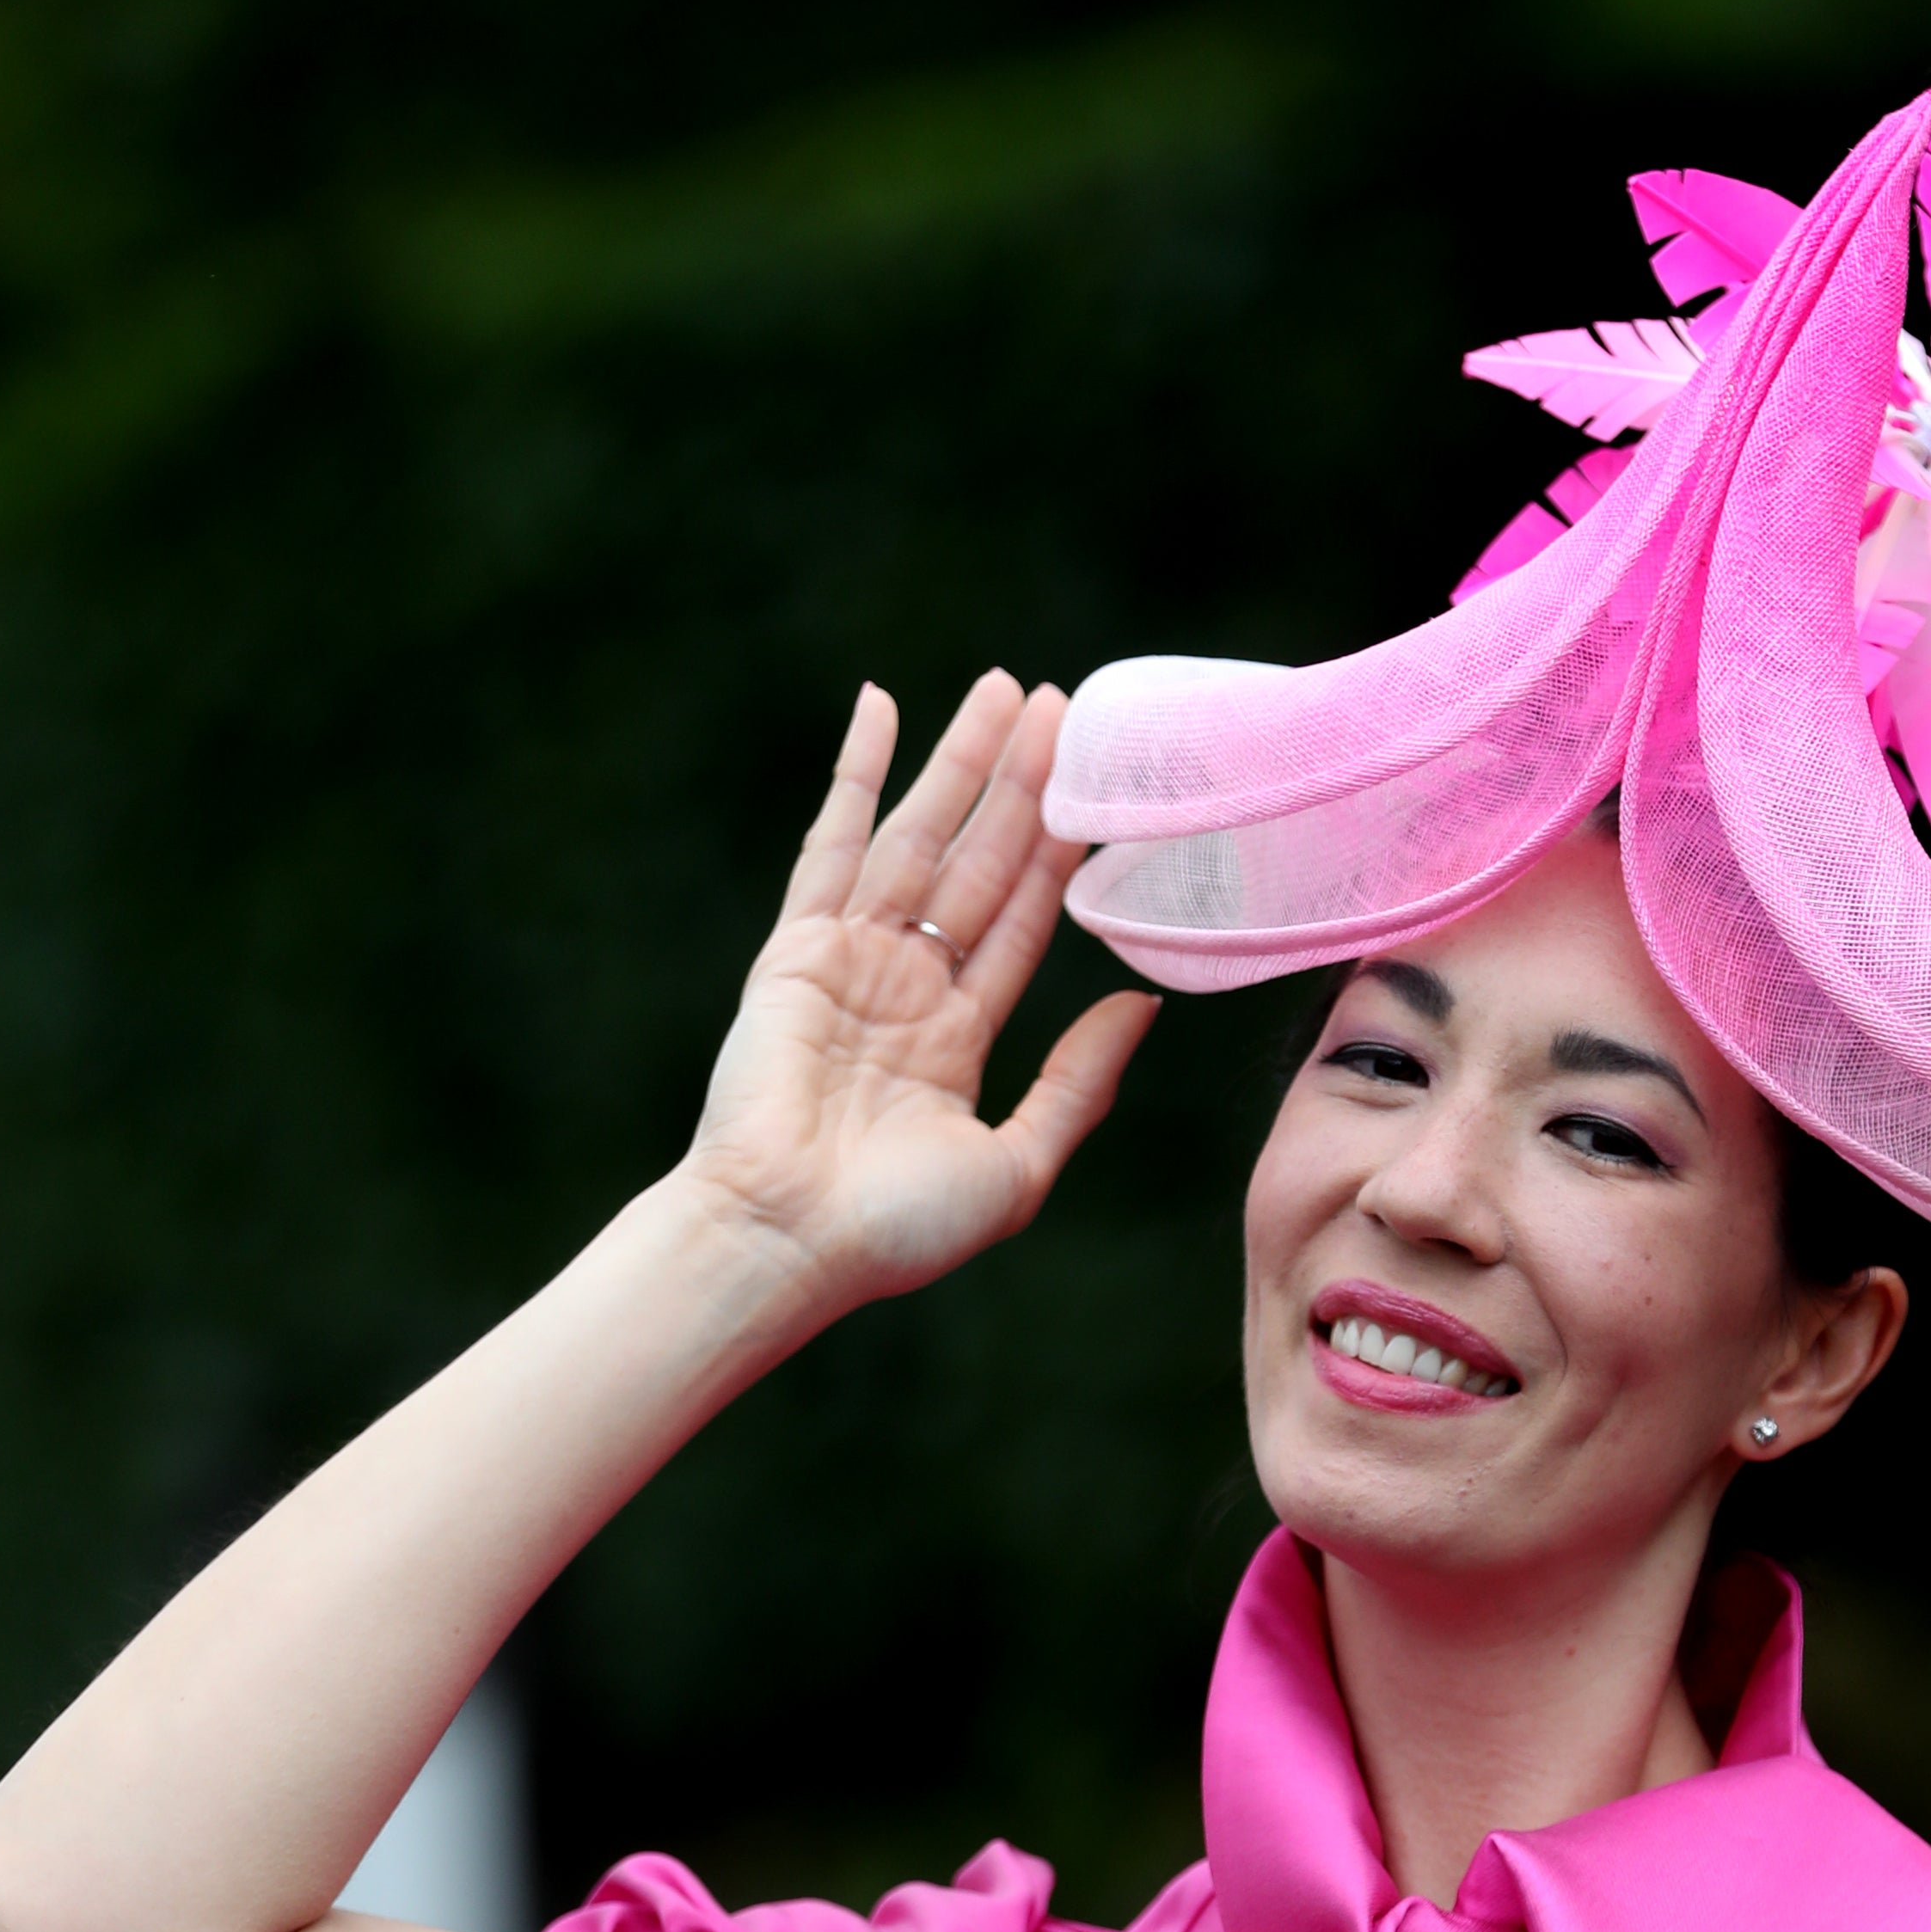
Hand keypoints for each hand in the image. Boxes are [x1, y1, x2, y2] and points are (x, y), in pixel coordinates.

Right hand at [677, 671, 1155, 1332]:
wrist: (787, 1240)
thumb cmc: (896, 1230)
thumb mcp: (1017, 1164)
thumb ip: (1078, 1084)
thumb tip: (1143, 1004)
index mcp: (956, 1038)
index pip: (1022, 922)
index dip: (1059, 854)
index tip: (1101, 790)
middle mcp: (905, 988)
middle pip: (978, 863)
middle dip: (1021, 787)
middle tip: (1064, 705)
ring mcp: (849, 961)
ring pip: (919, 839)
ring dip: (959, 762)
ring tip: (1004, 691)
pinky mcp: (796, 948)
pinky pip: (832, 843)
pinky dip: (857, 774)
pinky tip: (881, 706)